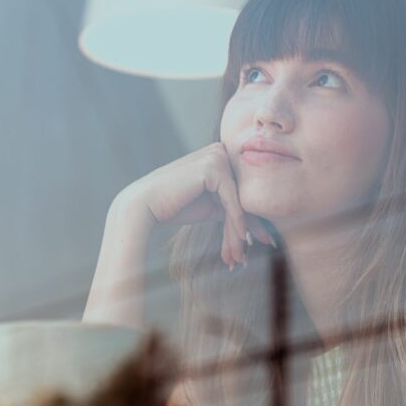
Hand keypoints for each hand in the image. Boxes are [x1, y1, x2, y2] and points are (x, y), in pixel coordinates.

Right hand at [119, 142, 273, 269]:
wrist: (145, 205)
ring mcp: (217, 156)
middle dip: (248, 227)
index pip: (240, 191)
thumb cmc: (174, 206)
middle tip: (257, 250)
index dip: (249, 218)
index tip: (260, 240)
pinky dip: (237, 222)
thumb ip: (229, 206)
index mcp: (219, 155)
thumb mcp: (209, 206)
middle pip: (242, 195)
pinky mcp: (213, 167)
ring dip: (240, 230)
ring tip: (241, 255)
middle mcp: (220, 150)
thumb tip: (254, 223)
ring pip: (239, 200)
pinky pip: (232, 200)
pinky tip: (241, 240)